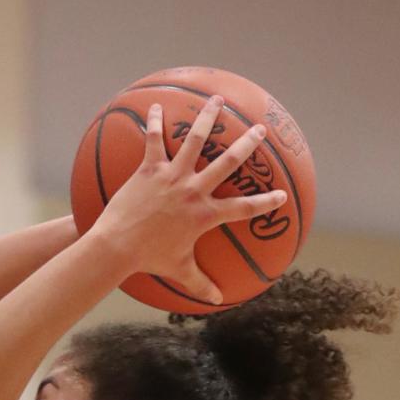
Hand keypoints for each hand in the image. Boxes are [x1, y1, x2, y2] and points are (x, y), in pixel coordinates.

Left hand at [92, 96, 286, 304]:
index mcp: (204, 215)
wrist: (117, 247)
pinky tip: (157, 105)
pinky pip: (154, 139)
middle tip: (260, 129)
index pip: (243, 209)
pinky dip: (155, 122)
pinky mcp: (149, 168)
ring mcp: (172, 176)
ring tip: (218, 100)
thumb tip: (218, 300)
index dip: (265, 202)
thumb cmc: (149, 260)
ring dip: (208, 117)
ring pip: (195, 140)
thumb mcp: (179, 271)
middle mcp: (193, 190)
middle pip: (227, 162)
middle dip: (247, 144)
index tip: (282, 196)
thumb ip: (200, 284)